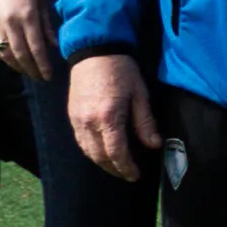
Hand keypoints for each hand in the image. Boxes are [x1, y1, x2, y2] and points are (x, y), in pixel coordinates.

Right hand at [0, 0, 53, 82]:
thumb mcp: (43, 1)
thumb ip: (47, 25)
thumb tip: (54, 46)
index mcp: (27, 16)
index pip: (36, 48)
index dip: (43, 65)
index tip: (49, 76)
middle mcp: (10, 23)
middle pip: (20, 54)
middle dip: (31, 69)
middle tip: (40, 78)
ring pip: (5, 53)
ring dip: (17, 66)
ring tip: (28, 72)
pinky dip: (3, 57)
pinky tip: (12, 61)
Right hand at [71, 49, 153, 178]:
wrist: (94, 52)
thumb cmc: (121, 70)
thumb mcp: (139, 94)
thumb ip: (145, 122)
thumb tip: (154, 145)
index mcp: (108, 117)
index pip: (116, 153)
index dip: (126, 167)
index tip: (136, 175)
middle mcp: (88, 122)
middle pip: (99, 157)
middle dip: (115, 169)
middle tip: (128, 174)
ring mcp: (77, 120)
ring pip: (88, 151)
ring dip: (102, 163)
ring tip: (117, 167)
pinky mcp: (71, 116)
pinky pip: (80, 141)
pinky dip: (91, 151)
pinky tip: (102, 152)